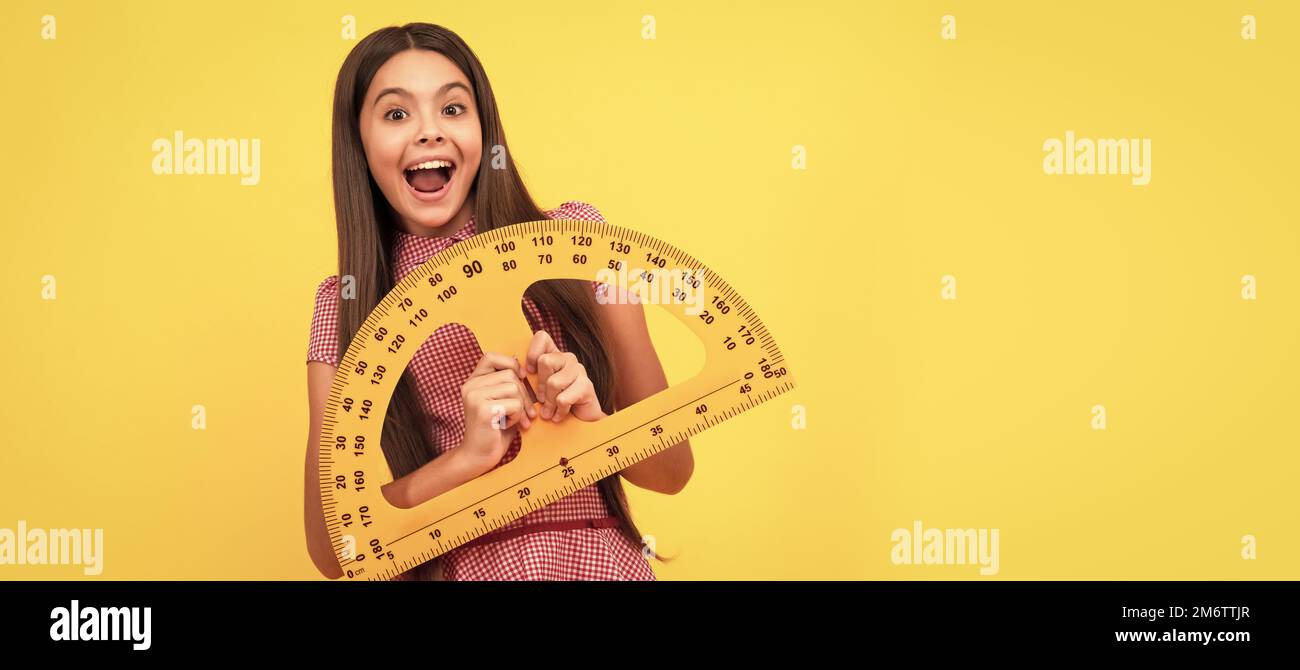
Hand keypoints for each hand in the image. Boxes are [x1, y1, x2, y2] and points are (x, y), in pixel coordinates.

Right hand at [456, 352, 536, 473]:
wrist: (478, 457)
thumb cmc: (494, 429)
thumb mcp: (501, 401)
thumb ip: (508, 384)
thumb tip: (522, 367)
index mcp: (473, 381)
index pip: (491, 356)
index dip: (510, 363)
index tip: (520, 379)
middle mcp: (470, 386)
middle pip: (510, 374)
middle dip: (524, 394)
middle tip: (526, 413)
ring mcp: (475, 397)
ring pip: (514, 387)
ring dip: (521, 406)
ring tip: (513, 419)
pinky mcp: (483, 410)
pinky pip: (514, 404)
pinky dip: (517, 416)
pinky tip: (506, 425)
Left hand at [525, 330, 605, 422]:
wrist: (580, 419)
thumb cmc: (555, 402)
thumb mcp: (539, 388)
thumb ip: (530, 377)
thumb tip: (515, 374)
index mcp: (555, 354)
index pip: (542, 337)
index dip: (531, 353)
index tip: (529, 372)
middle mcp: (568, 358)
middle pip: (545, 361)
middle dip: (540, 385)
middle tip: (541, 400)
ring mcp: (579, 370)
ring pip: (554, 382)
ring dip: (549, 402)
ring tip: (548, 412)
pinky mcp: (587, 386)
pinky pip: (563, 398)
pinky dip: (558, 411)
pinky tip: (558, 415)